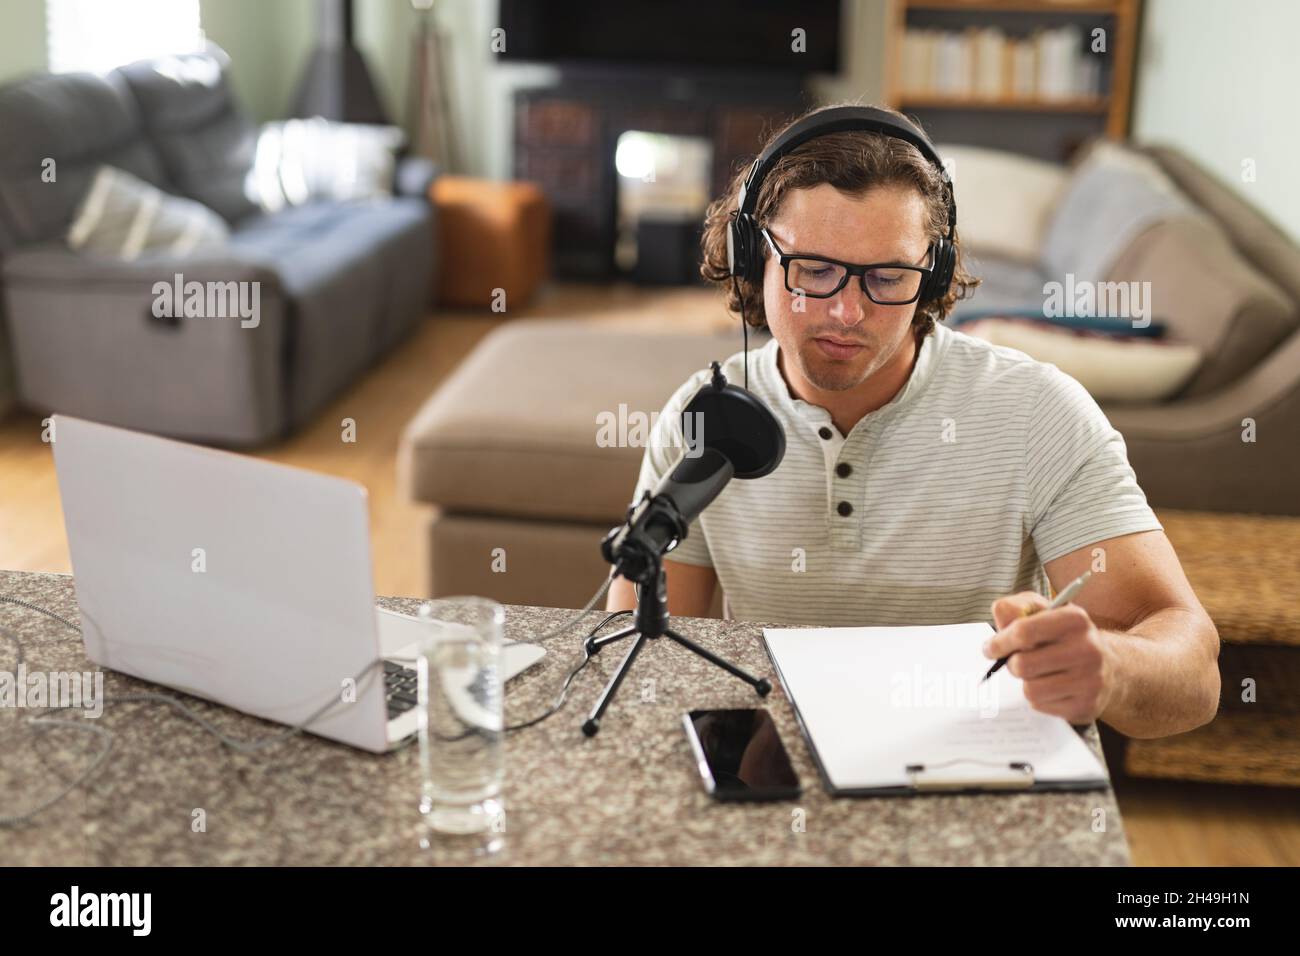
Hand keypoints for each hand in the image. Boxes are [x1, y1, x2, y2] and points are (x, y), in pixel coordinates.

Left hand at [984, 592, 1117, 724]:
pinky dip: (1038, 698)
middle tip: (1016, 660)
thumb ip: (1015, 608)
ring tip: (1037, 674)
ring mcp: (1090, 680)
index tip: (990, 648)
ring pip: (1030, 689)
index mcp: (1075, 619)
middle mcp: (1087, 649)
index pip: (1024, 631)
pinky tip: (1051, 687)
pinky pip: (1041, 706)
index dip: (1000, 642)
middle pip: (1022, 664)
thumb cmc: (1063, 636)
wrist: (1107, 667)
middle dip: (1011, 663)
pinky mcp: (1085, 705)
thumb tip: (1000, 616)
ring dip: (1025, 682)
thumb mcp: (1041, 611)